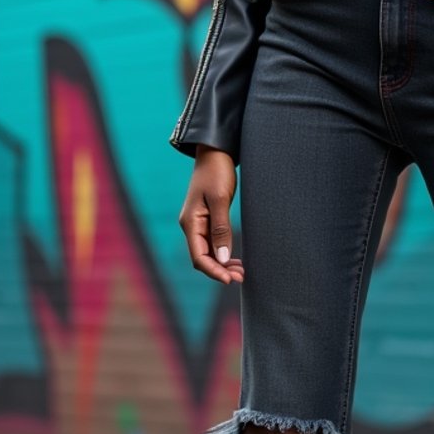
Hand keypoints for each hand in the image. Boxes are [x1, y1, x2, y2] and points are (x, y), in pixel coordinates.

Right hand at [178, 147, 244, 283]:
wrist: (215, 152)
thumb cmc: (217, 172)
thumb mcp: (220, 199)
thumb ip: (221, 228)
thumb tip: (222, 257)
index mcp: (190, 222)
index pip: (199, 257)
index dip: (214, 271)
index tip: (231, 280)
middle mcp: (191, 225)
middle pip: (202, 258)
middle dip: (220, 270)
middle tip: (242, 277)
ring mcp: (198, 223)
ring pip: (208, 252)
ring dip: (222, 263)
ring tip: (241, 271)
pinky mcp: (207, 219)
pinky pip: (212, 242)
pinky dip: (223, 252)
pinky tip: (234, 259)